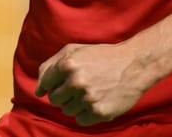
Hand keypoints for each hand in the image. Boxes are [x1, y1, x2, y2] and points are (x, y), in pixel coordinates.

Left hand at [35, 43, 150, 126]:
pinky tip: (96, 101)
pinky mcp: (99, 112)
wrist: (133, 65)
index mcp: (68, 64)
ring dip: (75, 104)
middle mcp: (76, 81)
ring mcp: (88, 98)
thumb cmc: (102, 56)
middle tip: (78, 87)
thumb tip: (38, 89)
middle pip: (54, 99)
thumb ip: (51, 65)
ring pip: (67, 111)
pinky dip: (86, 114)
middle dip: (63, 95)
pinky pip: (81, 120)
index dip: (50, 85)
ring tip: (89, 93)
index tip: (57, 86)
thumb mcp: (74, 50)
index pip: (45, 84)